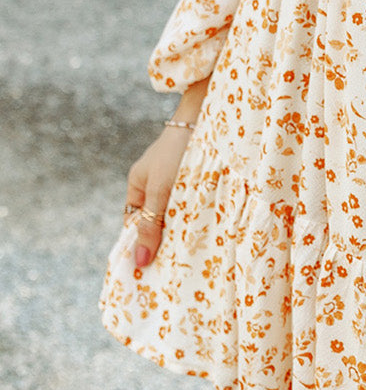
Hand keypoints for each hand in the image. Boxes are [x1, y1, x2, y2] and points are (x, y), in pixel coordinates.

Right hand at [123, 78, 209, 267]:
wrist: (207, 117)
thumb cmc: (176, 151)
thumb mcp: (160, 190)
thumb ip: (151, 223)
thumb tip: (139, 261)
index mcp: (138, 186)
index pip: (134, 225)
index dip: (139, 246)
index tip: (147, 273)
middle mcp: (156, 186)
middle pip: (156, 223)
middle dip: (163, 244)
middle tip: (171, 273)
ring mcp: (177, 184)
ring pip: (176, 218)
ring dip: (182, 234)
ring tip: (189, 260)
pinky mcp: (197, 183)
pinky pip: (193, 208)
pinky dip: (196, 221)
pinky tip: (205, 238)